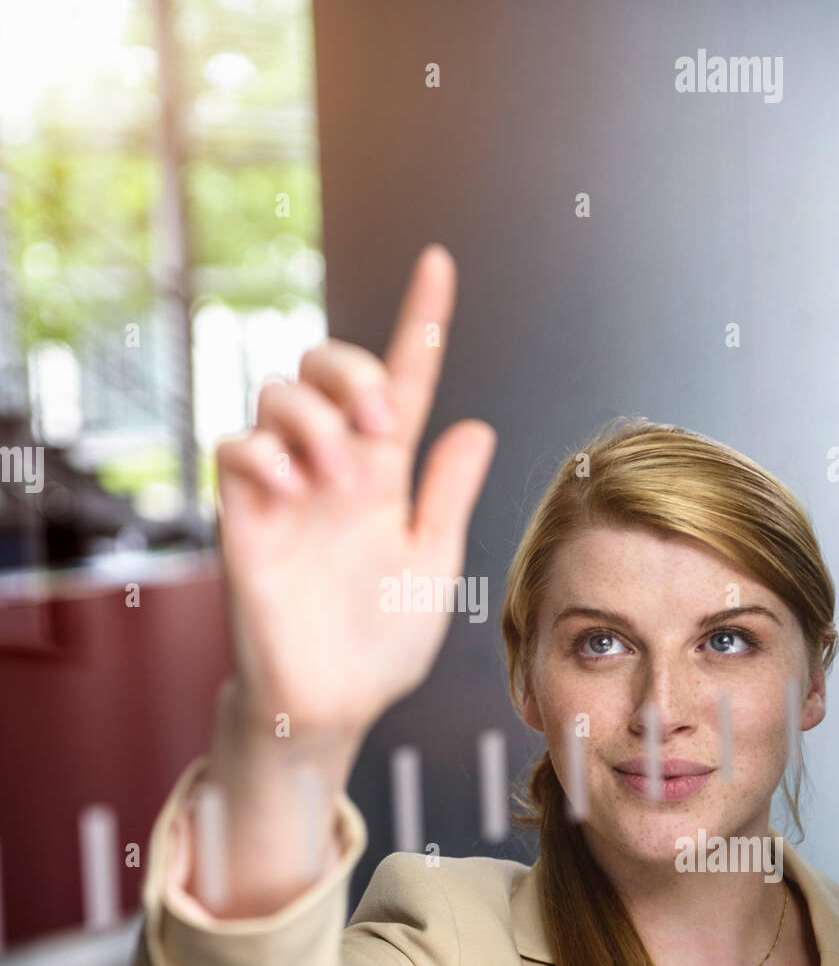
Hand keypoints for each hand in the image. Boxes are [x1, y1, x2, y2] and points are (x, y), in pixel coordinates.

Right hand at [214, 244, 496, 744]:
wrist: (330, 702)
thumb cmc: (381, 642)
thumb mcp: (432, 564)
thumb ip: (447, 494)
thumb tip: (477, 425)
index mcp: (387, 474)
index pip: (406, 379)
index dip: (421, 320)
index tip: (439, 263)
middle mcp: (335, 467)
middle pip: (328, 365)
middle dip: (355, 370)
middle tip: (382, 425)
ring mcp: (286, 487)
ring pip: (279, 393)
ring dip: (314, 419)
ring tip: (334, 480)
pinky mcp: (244, 515)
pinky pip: (235, 448)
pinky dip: (263, 453)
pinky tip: (292, 491)